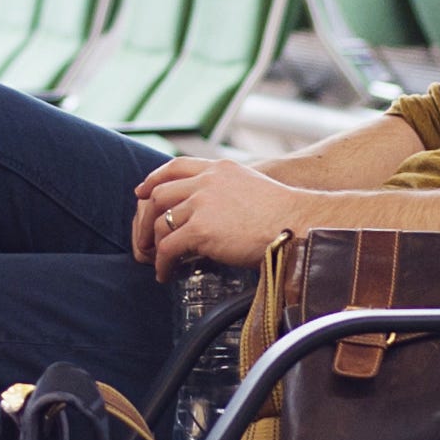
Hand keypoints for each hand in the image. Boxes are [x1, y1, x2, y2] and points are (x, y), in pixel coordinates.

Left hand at [132, 155, 313, 281]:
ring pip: (160, 223)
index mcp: (219, 169)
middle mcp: (207, 182)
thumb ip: (229, 191)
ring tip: (156, 260)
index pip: (176, 166)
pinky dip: (162, 263)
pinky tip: (166, 273)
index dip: (154, 179)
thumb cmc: (284, 215)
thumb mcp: (252, 187)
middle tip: (144, 236)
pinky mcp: (201, 230)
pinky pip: (168, 248)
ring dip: (153, 244)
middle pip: (160, 194)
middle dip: (146, 216)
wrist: (297, 224)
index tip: (142, 191)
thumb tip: (217, 212)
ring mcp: (202, 205)